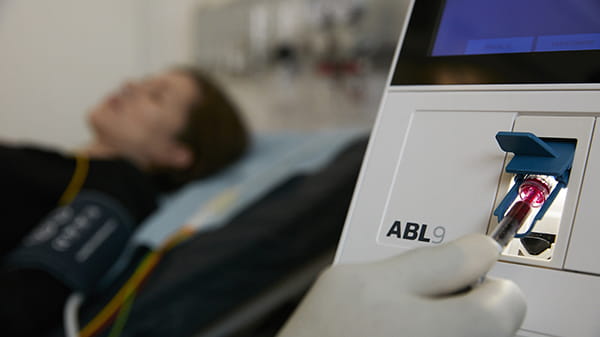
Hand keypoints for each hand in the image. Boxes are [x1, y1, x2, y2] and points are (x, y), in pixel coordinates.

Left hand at [277, 234, 525, 336]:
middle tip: (481, 294)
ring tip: (429, 308)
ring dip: (437, 278)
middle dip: (481, 271)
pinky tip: (393, 310)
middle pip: (466, 252)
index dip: (507, 306)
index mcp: (413, 333)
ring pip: (427, 254)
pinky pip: (390, 266)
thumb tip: (491, 319)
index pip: (497, 303)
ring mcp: (352, 281)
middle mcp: (380, 299)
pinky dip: (402, 284)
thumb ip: (462, 335)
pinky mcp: (335, 276)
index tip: (504, 310)